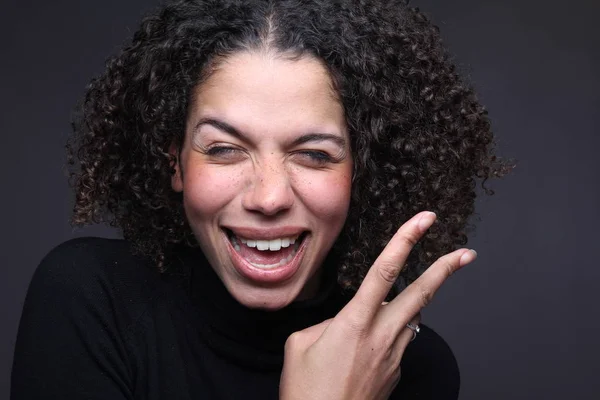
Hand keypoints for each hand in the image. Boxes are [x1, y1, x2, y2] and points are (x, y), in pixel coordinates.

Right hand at [279, 211, 476, 399]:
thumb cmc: (306, 391)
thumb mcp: (300, 345)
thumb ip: (326, 323)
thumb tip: (344, 322)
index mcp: (355, 322)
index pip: (386, 271)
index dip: (406, 240)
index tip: (424, 221)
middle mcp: (381, 336)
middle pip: (421, 294)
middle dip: (445, 269)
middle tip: (466, 253)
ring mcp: (393, 357)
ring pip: (413, 318)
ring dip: (417, 300)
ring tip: (413, 291)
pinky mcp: (395, 374)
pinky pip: (399, 342)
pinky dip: (392, 331)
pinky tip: (370, 343)